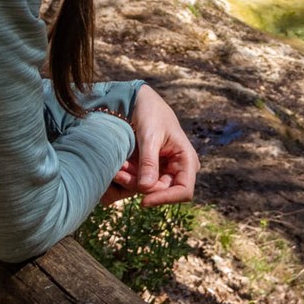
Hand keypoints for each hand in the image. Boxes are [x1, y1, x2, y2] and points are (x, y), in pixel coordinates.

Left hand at [105, 85, 197, 206]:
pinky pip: (140, 181)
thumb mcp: (150, 136)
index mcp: (187, 159)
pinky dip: (128, 176)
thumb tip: (146, 189)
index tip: (143, 201)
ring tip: (116, 167)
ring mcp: (165, 170)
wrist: (140, 101)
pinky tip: (118, 167)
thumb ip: (149, 162)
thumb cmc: (151, 114)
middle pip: (161, 190)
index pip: (183, 191)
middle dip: (139, 184)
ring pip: (147, 188)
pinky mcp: (152, 170)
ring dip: (130, 180)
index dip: (166, 199)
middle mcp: (179, 169)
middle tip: (118, 172)